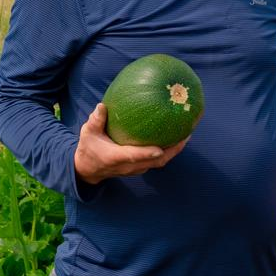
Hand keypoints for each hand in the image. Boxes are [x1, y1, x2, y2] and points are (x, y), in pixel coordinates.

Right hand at [73, 103, 189, 184]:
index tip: (160, 147)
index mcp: (116, 158)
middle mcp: (129, 166)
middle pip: (155, 161)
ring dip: (174, 150)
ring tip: (187, 134)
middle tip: (186, 134)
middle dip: (172, 150)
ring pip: (159, 162)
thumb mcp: (88, 133)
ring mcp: (136, 168)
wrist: (88, 170)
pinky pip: (157, 160)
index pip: (134, 156)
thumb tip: (102, 105)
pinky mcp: (140, 167)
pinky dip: (168, 151)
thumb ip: (96, 120)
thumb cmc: (88, 148)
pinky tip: (175, 137)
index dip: (147, 153)